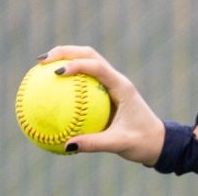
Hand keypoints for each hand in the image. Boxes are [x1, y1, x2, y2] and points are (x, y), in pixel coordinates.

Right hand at [39, 45, 165, 164]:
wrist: (157, 141)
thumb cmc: (141, 141)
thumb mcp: (119, 144)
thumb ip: (95, 143)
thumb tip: (67, 145)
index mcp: (121, 87)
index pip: (98, 67)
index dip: (78, 64)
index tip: (57, 72)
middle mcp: (116, 80)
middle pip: (90, 55)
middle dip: (66, 52)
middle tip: (41, 61)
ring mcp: (111, 83)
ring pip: (87, 62)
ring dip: (66, 59)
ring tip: (40, 67)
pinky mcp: (107, 91)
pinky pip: (85, 81)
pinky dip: (68, 81)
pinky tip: (49, 92)